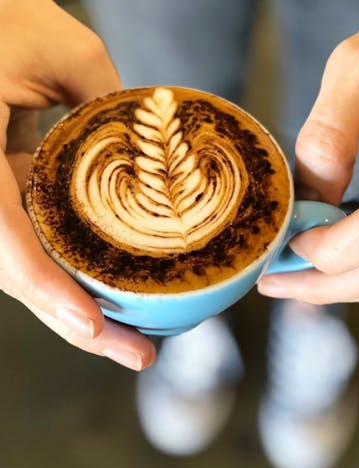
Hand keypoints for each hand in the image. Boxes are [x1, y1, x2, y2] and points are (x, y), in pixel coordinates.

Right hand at [0, 0, 155, 369]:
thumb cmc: (0, 16)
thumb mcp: (64, 51)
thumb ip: (110, 105)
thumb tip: (153, 156)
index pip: (3, 237)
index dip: (46, 290)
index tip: (93, 329)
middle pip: (18, 271)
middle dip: (74, 318)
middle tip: (137, 352)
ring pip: (26, 264)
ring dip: (77, 301)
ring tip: (133, 334)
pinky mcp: (0, 191)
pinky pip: (34, 239)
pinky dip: (71, 268)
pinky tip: (113, 284)